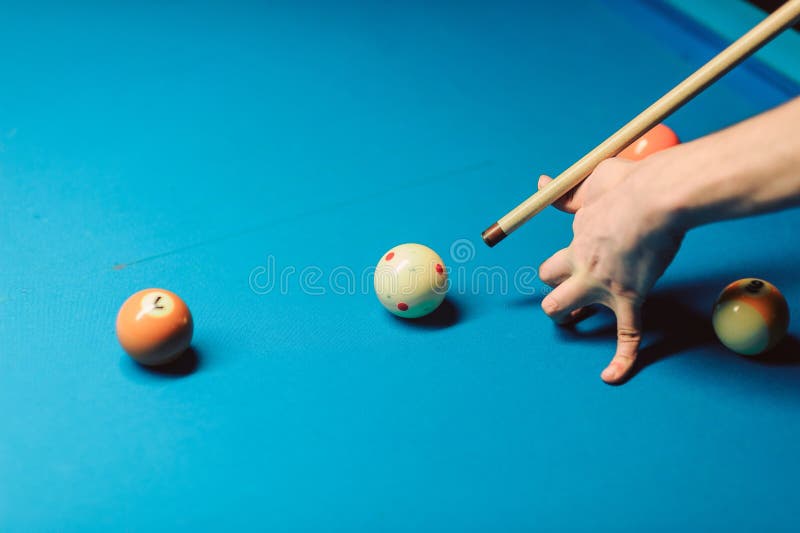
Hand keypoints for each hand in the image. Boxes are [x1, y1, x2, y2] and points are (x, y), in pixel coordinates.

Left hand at [538, 156, 684, 383]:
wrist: (656, 197)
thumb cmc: (630, 185)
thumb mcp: (591, 183)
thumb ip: (565, 191)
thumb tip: (540, 181)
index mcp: (575, 241)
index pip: (554, 262)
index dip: (560, 267)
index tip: (572, 266)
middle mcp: (580, 265)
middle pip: (549, 286)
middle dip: (555, 292)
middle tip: (567, 294)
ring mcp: (602, 284)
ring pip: (564, 308)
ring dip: (566, 316)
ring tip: (573, 322)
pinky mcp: (629, 297)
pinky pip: (626, 335)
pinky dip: (620, 359)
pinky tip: (610, 376)